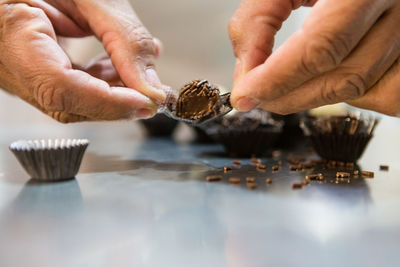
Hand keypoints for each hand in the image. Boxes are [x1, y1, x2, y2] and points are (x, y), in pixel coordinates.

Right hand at [0, 0, 166, 122]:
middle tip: (154, 92)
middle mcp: (9, 61)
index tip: (146, 101)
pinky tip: (122, 63)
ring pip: (74, 100)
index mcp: (10, 33)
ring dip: (116, 90)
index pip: (58, 87)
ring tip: (142, 68)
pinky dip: (103, 79)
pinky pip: (72, 86)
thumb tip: (151, 86)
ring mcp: (20, 69)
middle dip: (119, 101)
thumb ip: (124, 37)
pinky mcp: (35, 69)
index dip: (107, 101)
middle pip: (69, 103)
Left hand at [229, 0, 399, 116]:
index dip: (278, 78)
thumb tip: (247, 75)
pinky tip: (326, 74)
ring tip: (286, 80)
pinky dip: (344, 94)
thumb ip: (257, 21)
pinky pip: (380, 95)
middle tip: (255, 95)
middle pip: (342, 78)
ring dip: (312, 95)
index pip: (321, 47)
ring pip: (360, 91)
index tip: (246, 94)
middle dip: (288, 96)